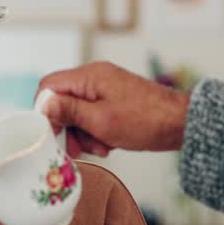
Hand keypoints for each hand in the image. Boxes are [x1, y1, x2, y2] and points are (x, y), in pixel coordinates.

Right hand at [37, 61, 191, 157]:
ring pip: (76, 112)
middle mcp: (94, 78)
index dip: (45, 111)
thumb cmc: (146, 121)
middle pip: (61, 101)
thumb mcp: (101, 120)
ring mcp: (104, 89)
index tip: (55, 132)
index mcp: (89, 76)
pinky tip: (109, 143)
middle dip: (67, 128)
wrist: (181, 124)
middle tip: (78, 148)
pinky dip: (95, 132)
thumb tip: (43, 104)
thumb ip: (68, 111)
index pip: (48, 86)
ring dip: (83, 134)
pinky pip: (92, 116)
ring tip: (100, 147)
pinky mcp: (113, 100)